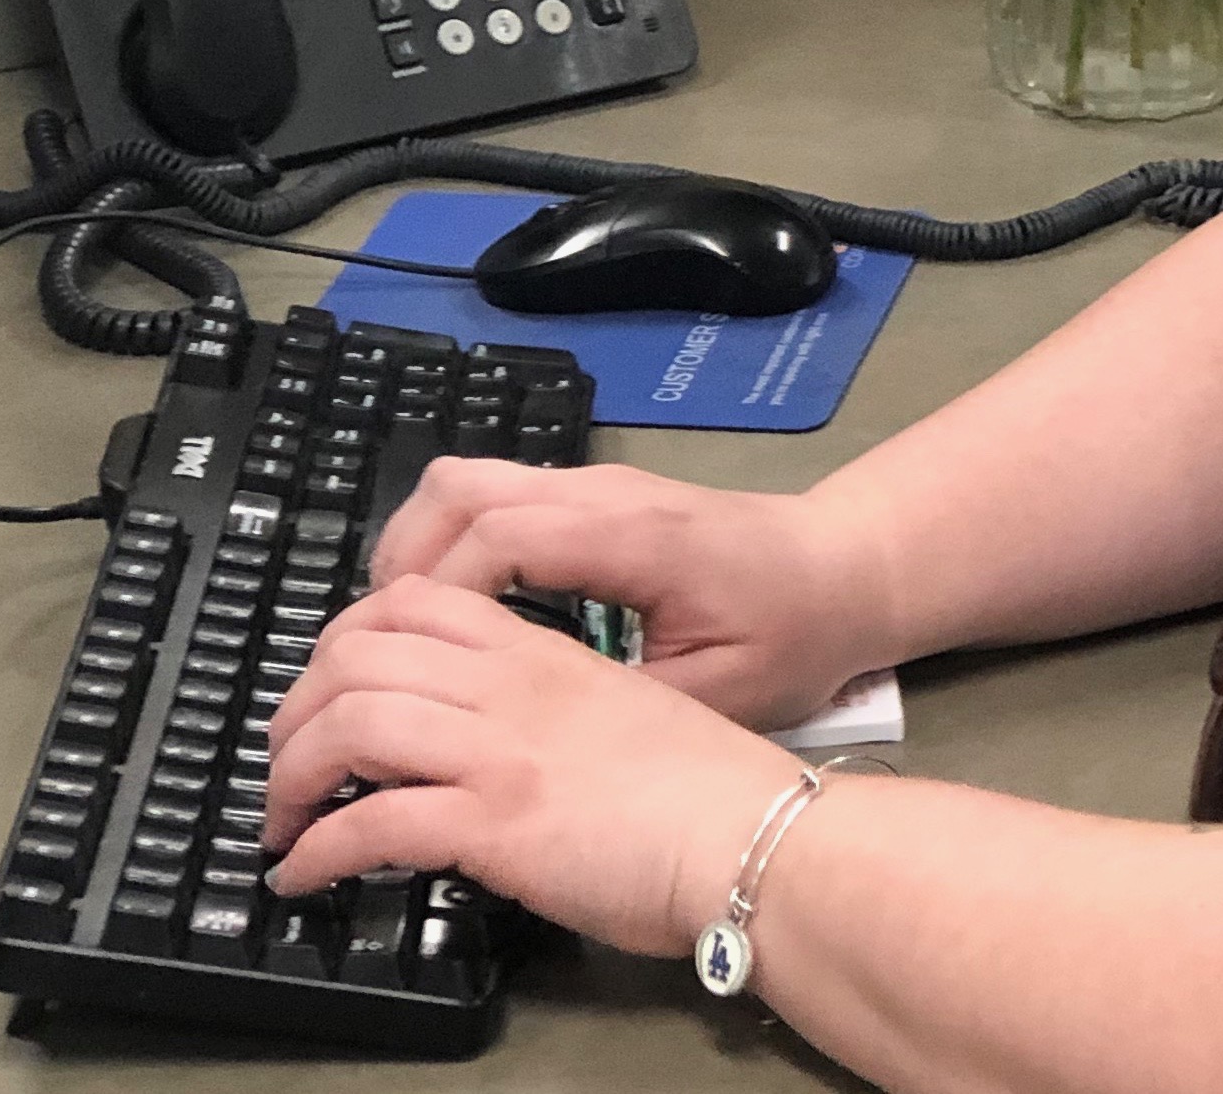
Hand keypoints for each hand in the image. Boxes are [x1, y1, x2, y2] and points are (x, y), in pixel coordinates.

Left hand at [261, 574, 794, 955]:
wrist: (758, 836)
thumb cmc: (714, 791)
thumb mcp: (629, 714)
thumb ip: (559, 709)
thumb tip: (510, 747)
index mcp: (544, 655)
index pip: (414, 604)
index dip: (347, 637)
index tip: (331, 687)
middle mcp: (510, 687)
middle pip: (358, 653)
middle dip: (298, 706)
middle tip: (288, 758)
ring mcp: (499, 751)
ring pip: (349, 723)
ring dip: (292, 774)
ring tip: (283, 816)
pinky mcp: (495, 822)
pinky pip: (371, 822)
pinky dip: (319, 849)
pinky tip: (305, 873)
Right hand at [368, 458, 892, 729]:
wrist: (849, 571)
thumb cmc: (793, 634)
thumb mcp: (717, 692)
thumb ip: (618, 705)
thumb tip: (521, 739)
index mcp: (632, 538)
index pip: (499, 537)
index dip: (438, 597)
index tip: (408, 668)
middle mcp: (603, 495)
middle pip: (459, 492)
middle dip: (400, 567)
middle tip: (373, 653)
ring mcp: (596, 487)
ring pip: (465, 483)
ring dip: (416, 549)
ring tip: (394, 634)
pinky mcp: (594, 497)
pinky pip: (493, 496)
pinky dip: (450, 542)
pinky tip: (446, 611)